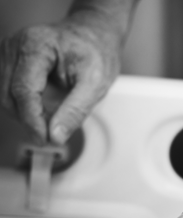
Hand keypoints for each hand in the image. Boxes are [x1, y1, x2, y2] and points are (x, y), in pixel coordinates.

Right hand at [0, 17, 121, 144]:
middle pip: (9, 96)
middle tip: (54, 134)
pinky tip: (43, 111)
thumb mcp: (96, 83)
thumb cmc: (96, 52)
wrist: (94, 35)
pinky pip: (8, 93)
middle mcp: (15, 45)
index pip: (24, 90)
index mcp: (36, 45)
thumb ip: (76, 110)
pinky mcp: (9, 63)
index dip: (32, 120)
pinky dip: (24, 108)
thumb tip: (56, 136)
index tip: (45, 139)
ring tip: (53, 119)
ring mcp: (8, 53)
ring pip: (5, 98)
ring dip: (26, 115)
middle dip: (30, 120)